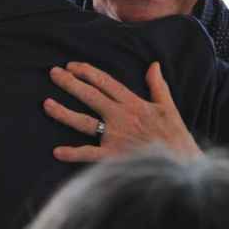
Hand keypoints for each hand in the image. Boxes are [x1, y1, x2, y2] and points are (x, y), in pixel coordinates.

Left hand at [43, 61, 201, 161]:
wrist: (182, 164)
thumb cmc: (175, 137)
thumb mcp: (168, 107)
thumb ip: (158, 85)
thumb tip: (153, 64)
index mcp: (133, 104)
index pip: (106, 83)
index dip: (87, 72)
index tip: (72, 65)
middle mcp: (121, 117)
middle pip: (90, 96)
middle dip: (70, 83)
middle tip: (53, 73)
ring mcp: (115, 137)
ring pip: (84, 122)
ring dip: (63, 113)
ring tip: (46, 104)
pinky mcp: (113, 157)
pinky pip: (89, 155)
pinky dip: (73, 154)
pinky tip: (57, 151)